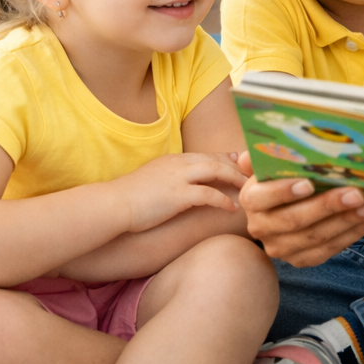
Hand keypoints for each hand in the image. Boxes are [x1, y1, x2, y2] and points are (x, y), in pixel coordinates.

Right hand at [112, 152, 245, 232]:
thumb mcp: (150, 180)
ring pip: (216, 171)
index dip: (224, 158)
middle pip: (215, 159)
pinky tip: (231, 208)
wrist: (112, 205)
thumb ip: (166, 178)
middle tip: (251, 175)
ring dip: (235, 179)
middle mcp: (178, 164)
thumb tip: (175, 187)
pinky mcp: (178, 195)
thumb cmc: (128, 199)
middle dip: (235, 167)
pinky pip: (208, 194)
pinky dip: (222, 200)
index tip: (238, 162)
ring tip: (248, 190)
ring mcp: (179, 177)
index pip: (205, 154)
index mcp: (172, 160)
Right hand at [238, 152, 363, 266]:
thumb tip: (265, 144)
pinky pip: (330, 249)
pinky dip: (354, 233)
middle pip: (295, 220)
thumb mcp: (272, 162)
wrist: (282, 207)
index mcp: (251, 199)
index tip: (309, 182)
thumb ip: (269, 153)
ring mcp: (281, 248)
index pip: (263, 198)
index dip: (284, 191)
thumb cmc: (282, 176)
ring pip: (316, 237)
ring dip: (348, 221)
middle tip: (357, 193)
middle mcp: (261, 227)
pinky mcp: (301, 260)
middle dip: (328, 206)